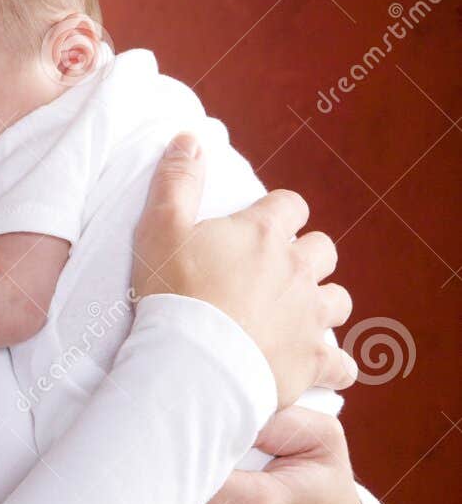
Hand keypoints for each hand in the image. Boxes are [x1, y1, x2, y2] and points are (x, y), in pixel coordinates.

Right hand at [133, 134, 355, 406]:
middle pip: (323, 250)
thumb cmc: (174, 294)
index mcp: (264, 234)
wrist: (194, 364)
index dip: (279, 212)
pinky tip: (320, 366)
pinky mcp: (312, 361)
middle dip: (306, 256)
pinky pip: (341, 364)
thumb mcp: (161, 228)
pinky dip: (334, 364)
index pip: (291, 205)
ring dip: (324, 303)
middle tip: (277, 270)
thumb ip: (176, 181)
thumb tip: (189, 137)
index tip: (261, 225)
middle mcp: (297, 270)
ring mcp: (309, 316)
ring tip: (299, 313)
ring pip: (338, 300)